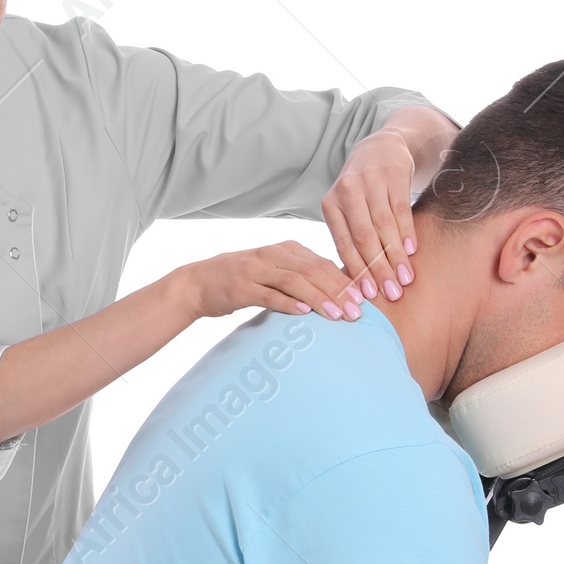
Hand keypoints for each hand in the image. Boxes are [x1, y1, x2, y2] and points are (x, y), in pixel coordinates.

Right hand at [175, 242, 361, 321]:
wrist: (197, 283)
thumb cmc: (242, 280)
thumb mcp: (274, 272)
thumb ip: (302, 277)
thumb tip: (338, 292)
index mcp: (286, 248)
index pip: (323, 262)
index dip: (346, 279)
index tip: (366, 298)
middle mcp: (273, 254)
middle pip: (313, 270)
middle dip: (339, 291)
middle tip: (359, 310)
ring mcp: (255, 270)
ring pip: (295, 281)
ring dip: (320, 298)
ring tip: (339, 315)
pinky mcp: (240, 287)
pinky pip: (268, 295)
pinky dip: (288, 303)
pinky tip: (304, 313)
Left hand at [321, 132, 417, 302]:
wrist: (380, 148)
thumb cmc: (362, 190)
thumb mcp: (347, 209)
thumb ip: (350, 238)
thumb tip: (357, 283)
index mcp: (330, 204)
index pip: (343, 244)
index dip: (357, 271)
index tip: (369, 295)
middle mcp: (347, 191)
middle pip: (364, 238)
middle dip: (379, 269)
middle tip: (392, 293)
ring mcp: (370, 181)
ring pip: (383, 226)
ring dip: (396, 255)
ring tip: (406, 278)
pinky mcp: (393, 174)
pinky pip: (401, 209)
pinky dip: (407, 232)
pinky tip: (413, 251)